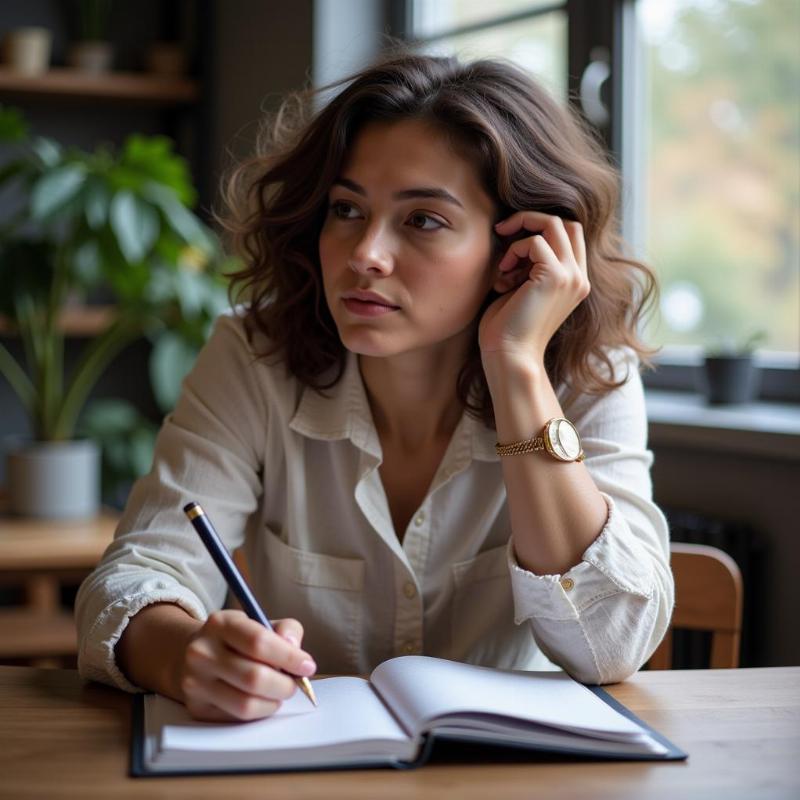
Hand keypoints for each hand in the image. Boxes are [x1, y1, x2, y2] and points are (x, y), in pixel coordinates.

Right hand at [177, 611, 316, 720]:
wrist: (193, 654)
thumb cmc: (238, 639)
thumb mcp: (260, 622)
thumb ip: (285, 629)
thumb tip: (295, 648)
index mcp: (220, 624)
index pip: (258, 642)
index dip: (289, 657)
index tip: (308, 666)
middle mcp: (202, 652)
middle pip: (254, 677)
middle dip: (285, 684)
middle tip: (295, 684)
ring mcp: (195, 682)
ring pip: (246, 703)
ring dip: (273, 701)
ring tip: (280, 692)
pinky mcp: (196, 707)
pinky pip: (237, 717)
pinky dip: (259, 711)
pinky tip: (262, 699)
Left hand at [478, 211, 589, 364]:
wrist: (509, 356)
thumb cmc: (507, 327)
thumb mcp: (522, 287)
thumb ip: (529, 263)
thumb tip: (516, 233)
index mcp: (575, 281)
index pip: (569, 233)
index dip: (539, 227)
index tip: (510, 238)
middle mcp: (579, 277)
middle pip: (565, 222)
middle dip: (530, 220)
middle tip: (502, 231)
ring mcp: (571, 276)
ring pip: (553, 223)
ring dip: (519, 235)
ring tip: (503, 267)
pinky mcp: (556, 277)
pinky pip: (534, 242)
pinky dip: (513, 252)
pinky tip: (503, 278)